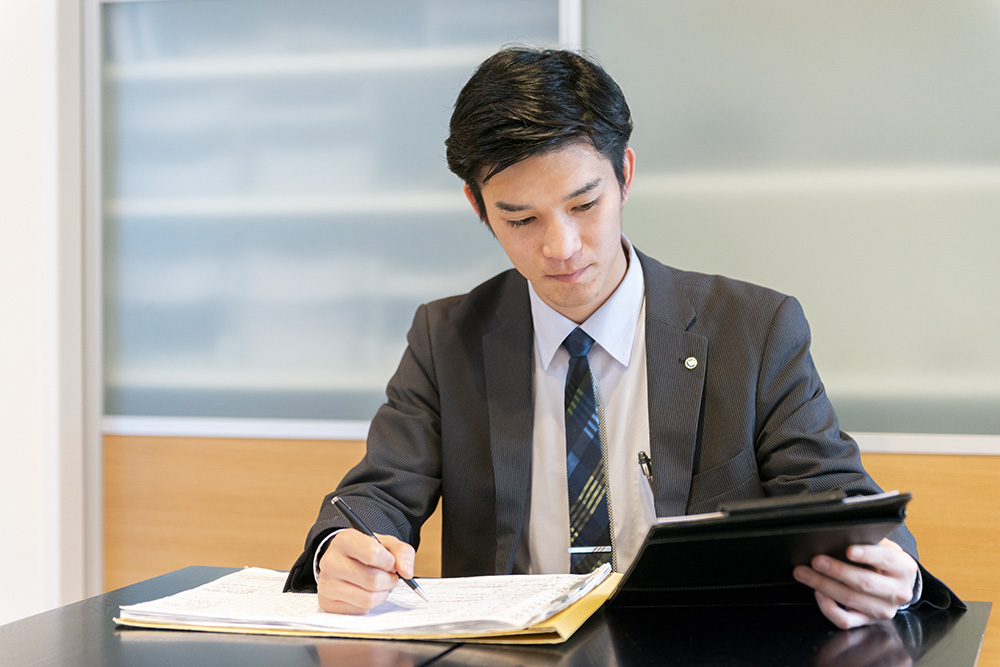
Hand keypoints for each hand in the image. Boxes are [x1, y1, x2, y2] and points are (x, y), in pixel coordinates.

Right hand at [316, 528, 415, 614]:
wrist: (345, 561)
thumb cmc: (368, 551)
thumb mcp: (386, 544)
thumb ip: (402, 552)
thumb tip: (406, 572)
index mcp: (344, 540)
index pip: (373, 553)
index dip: (389, 562)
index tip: (392, 564)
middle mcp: (330, 561)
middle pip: (373, 580)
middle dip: (390, 580)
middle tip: (390, 577)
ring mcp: (326, 584)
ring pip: (368, 599)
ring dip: (382, 594)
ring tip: (380, 586)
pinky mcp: (327, 603)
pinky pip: (360, 610)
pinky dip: (370, 604)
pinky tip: (365, 592)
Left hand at [793, 538, 917, 628]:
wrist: (896, 584)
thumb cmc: (883, 561)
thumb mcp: (884, 547)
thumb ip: (868, 542)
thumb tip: (838, 537)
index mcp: (904, 569)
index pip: (886, 559)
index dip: (867, 554)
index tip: (848, 550)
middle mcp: (897, 592)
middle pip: (864, 582)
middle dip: (836, 570)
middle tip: (816, 560)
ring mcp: (882, 610)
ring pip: (850, 599)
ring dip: (823, 585)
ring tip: (804, 573)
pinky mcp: (867, 621)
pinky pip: (845, 620)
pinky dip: (828, 607)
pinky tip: (818, 593)